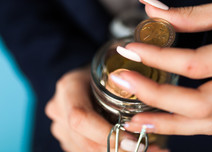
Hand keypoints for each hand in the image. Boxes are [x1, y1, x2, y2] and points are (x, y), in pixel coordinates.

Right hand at [45, 66, 168, 151]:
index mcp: (68, 87)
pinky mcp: (67, 139)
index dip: (106, 134)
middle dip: (117, 150)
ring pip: (86, 150)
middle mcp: (58, 108)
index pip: (81, 118)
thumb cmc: (107, 70)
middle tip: (147, 149)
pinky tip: (133, 149)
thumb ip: (127, 82)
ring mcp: (60, 126)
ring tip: (149, 150)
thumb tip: (153, 93)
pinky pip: (87, 151)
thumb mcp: (115, 69)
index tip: (133, 140)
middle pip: (84, 141)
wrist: (89, 75)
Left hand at [111, 0, 211, 134]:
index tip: (132, 49)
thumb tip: (149, 9)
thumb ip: (188, 14)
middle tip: (125, 82)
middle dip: (157, 96)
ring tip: (133, 118)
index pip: (199, 63)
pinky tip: (159, 121)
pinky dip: (183, 126)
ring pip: (207, 123)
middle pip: (202, 103)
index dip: (161, 58)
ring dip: (167, 123)